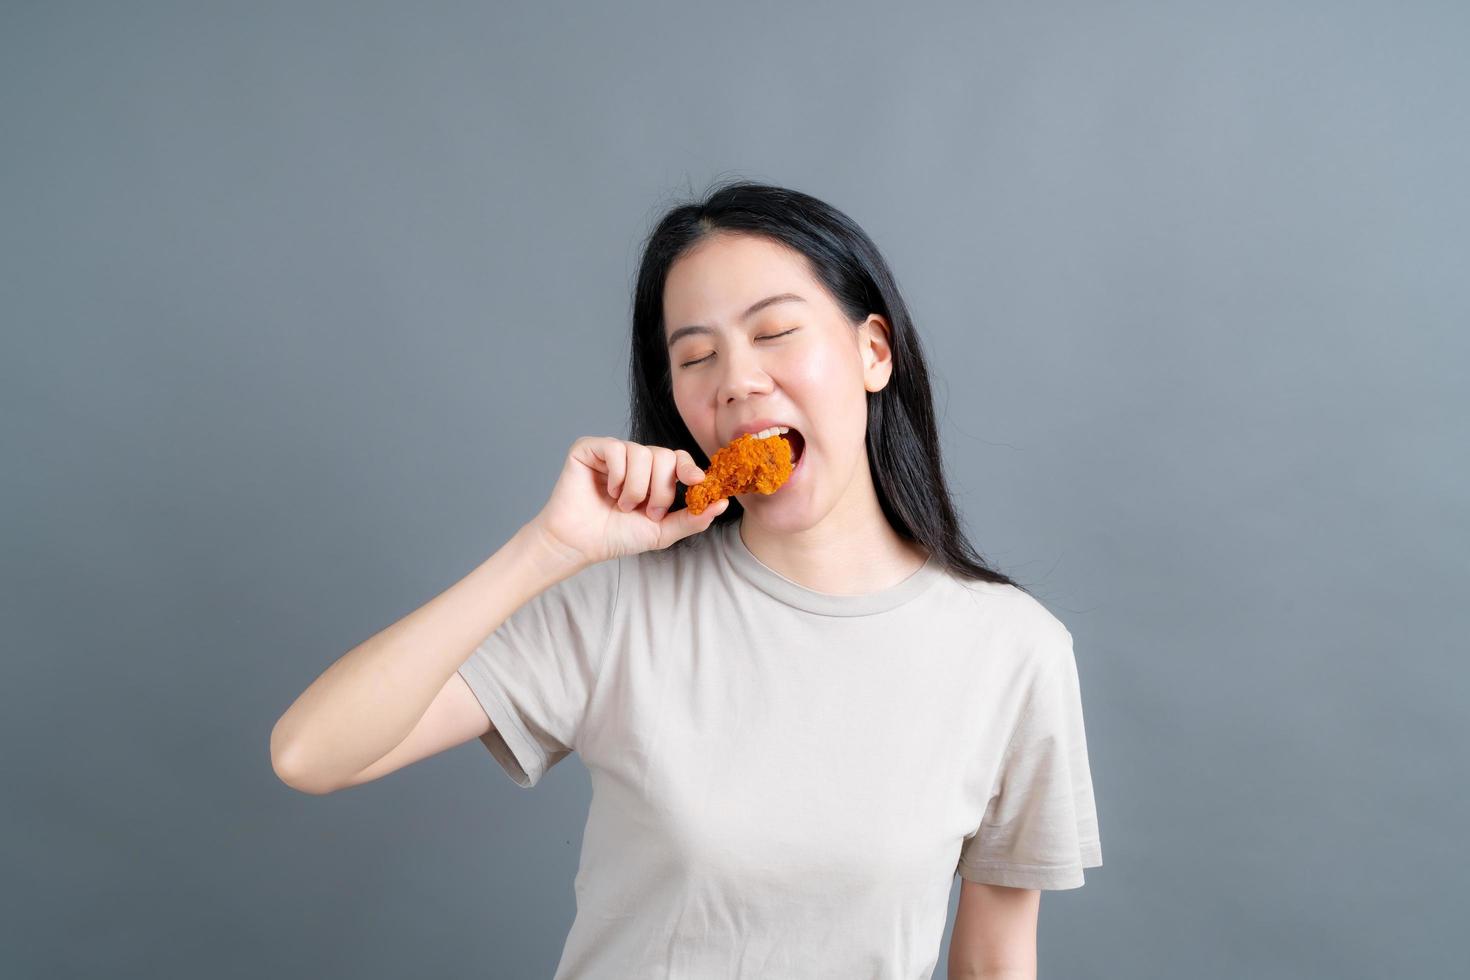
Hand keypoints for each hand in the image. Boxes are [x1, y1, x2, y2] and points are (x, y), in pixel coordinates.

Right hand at [528, 436, 728, 565]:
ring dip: (636, 488)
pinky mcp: (590, 448)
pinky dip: (617, 475)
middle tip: (646, 510)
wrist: (580, 543)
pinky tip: (607, 490)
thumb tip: (723, 503)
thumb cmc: (616, 536)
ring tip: (622, 505)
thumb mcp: (662, 531)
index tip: (696, 481)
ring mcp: (613, 452)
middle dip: (660, 489)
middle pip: (664, 456)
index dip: (689, 468)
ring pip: (642, 453)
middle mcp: (635, 459)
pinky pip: (616, 449)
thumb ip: (692, 518)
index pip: (679, 459)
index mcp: (653, 475)